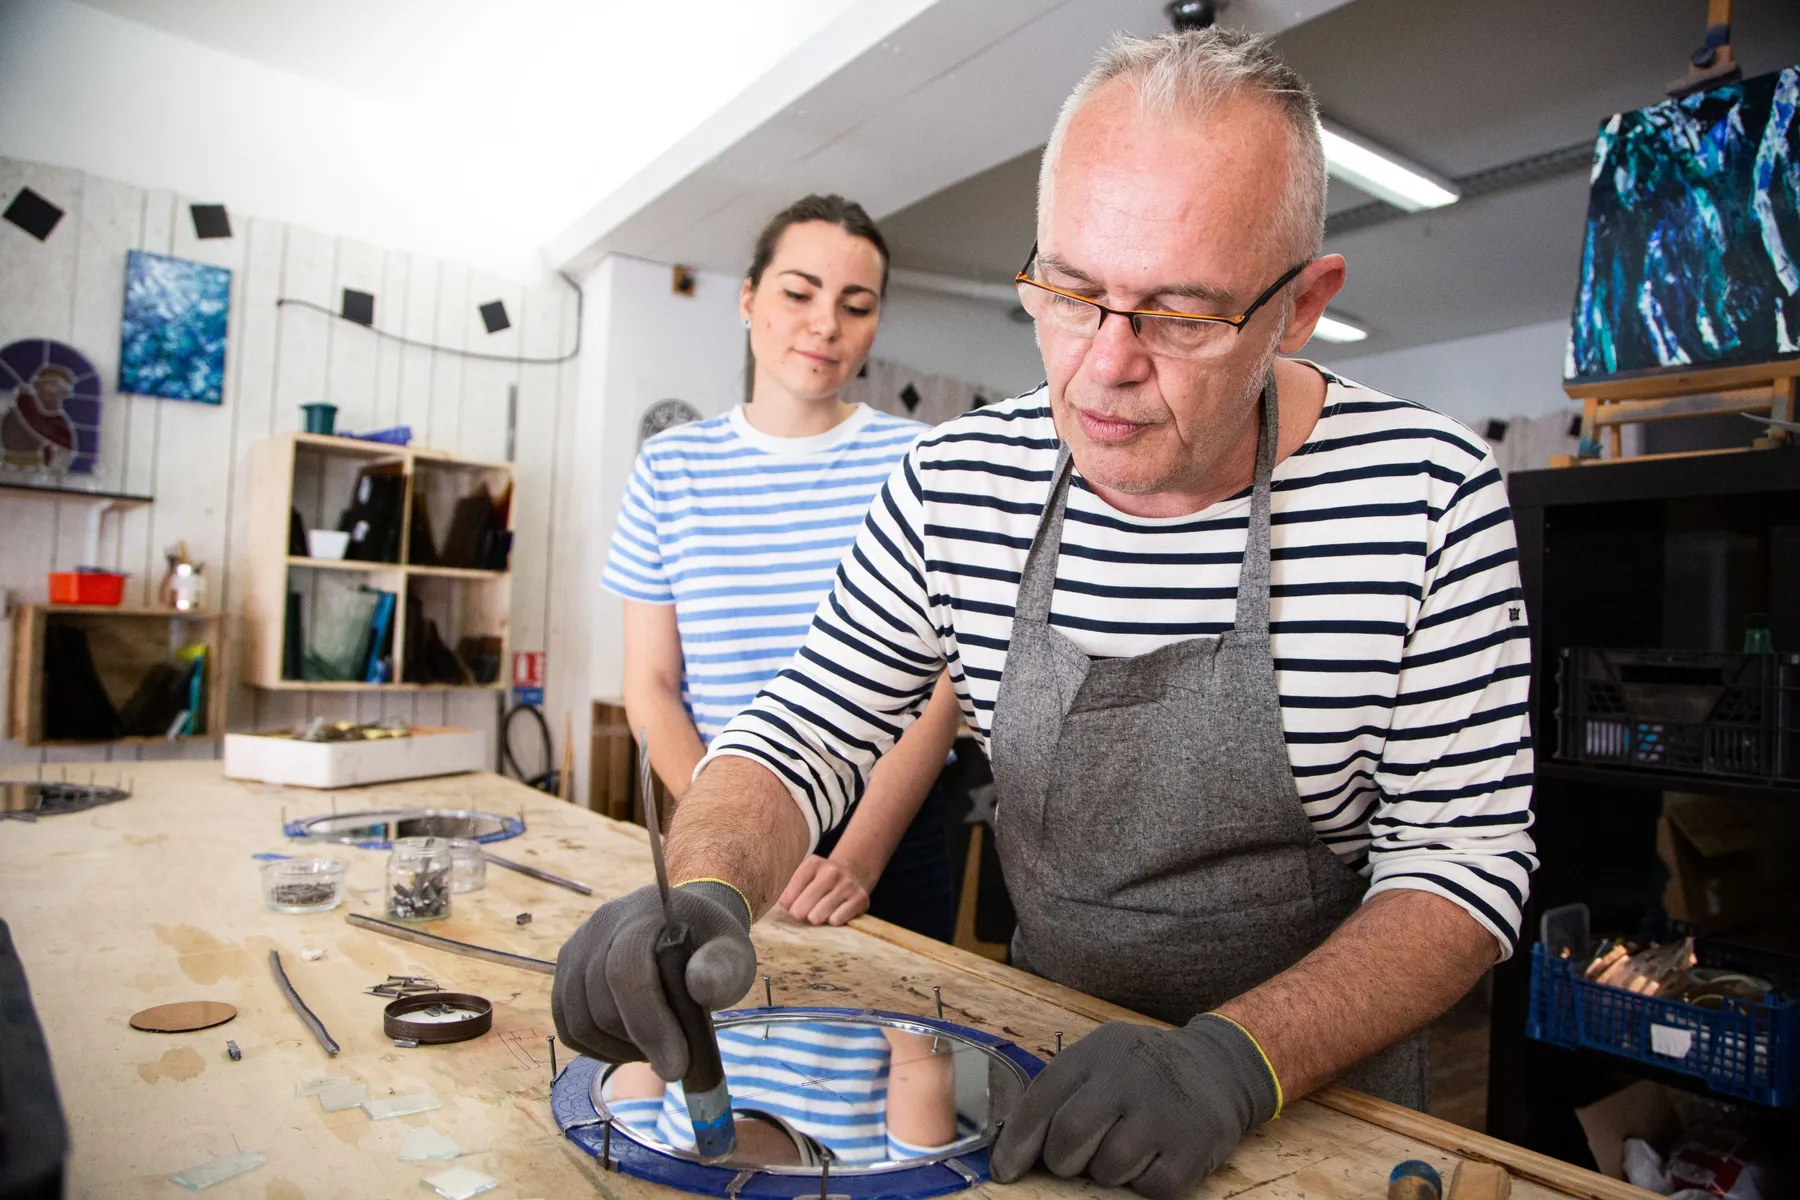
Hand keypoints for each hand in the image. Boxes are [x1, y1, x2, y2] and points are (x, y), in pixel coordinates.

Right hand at [552, 881, 755, 1078]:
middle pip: (601, 1005)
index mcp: (643, 914)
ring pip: (580, 1022)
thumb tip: (700, 989)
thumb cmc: (709, 941)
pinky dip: (598, 1050)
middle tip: (675, 1058)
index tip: (677, 1066)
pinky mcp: (565, 974)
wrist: (683, 920)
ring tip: (655, 1048)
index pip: (628, 971)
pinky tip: (631, 1046)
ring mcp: (575, 949)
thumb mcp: (733, 950)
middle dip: (639, 1044)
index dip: (649, 1024)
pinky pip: (569, 1028)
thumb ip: (725, 968)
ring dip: (618, 1051)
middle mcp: (599, 927)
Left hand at [778, 854, 871, 925]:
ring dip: (815, 918)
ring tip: (818, 914)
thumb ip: (789, 889)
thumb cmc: (822, 881)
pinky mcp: (860, 899)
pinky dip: (832, 921)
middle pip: (801, 907)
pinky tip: (833, 915)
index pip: (788, 895)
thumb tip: (784, 905)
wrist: (854, 874)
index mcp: (813, 864)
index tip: (791, 905)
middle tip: (804, 912)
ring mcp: (847, 885)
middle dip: (800, 914)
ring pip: (817, 915)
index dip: (787, 905)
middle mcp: (831, 871)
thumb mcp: (805, 876)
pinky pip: (836, 920)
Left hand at [990, 1017, 1278, 1199]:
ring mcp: (1163, 1113)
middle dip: (1062, 1160)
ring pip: (1107, 1168)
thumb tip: (1012, 1149)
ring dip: (1107, 1171)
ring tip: (1125, 1147)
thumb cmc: (1142, 1070)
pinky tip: (1154, 1156)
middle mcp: (1129, 1078)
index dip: (1017, 1141)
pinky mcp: (1193, 1148)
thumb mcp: (1100, 1058)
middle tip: (1074, 1159)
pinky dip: (1144, 1182)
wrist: (1220, 1065)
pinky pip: (1148, 1188)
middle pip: (1069, 1137)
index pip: (1043, 1099)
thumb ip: (1061, 1093)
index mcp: (1098, 1053)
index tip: (1004, 1171)